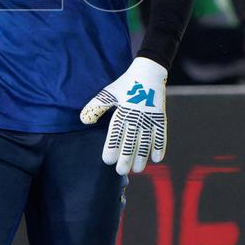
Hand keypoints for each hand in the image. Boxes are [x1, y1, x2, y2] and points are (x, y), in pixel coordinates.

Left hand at [80, 57, 167, 175]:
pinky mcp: (160, 118)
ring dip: (141, 157)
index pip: (115, 134)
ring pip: (145, 142)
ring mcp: (149, 118)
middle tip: (121, 171)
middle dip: (125, 158)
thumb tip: (83, 121)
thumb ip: (96, 107)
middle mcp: (136, 117)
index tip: (107, 160)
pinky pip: (161, 135)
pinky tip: (156, 160)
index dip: (111, 148)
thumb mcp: (108, 93)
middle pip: (130, 142)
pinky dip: (160, 147)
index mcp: (122, 111)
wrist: (149, 73)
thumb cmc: (125, 85)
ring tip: (137, 169)